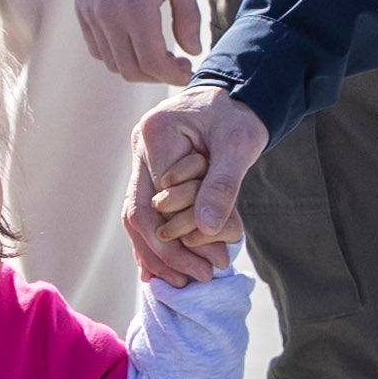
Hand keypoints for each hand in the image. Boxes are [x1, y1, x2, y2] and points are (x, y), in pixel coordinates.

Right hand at [69, 0, 207, 83]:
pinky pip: (96, 47)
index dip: (173, 74)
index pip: (153, 62)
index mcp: (135, 8)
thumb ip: (188, 15)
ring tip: (158, 54)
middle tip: (177, 64)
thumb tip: (193, 49)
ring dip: (136, 67)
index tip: (188, 68)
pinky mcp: (81, 9)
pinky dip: (116, 54)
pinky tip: (135, 41)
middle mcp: (108, 16)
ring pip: (112, 62)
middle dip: (157, 75)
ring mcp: (90, 14)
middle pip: (131, 69)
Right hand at [128, 87, 265, 280]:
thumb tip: (207, 229)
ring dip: (159, 253)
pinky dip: (156, 240)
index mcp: (156, 134)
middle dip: (167, 252)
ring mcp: (139, 161)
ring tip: (186, 280)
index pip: (160, 200)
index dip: (182, 236)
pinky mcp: (148, 173)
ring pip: (137, 217)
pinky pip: (146, 212)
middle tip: (199, 278)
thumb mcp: (240, 145)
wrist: (233, 98)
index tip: (213, 262)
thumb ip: (223, 185)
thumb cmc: (238, 116)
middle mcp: (139, 148)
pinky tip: (167, 269)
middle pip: (139, 213)